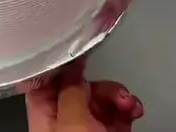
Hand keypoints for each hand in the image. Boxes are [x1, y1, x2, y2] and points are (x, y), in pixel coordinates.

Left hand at [26, 59, 143, 131]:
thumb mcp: (70, 121)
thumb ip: (71, 92)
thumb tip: (73, 71)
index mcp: (43, 111)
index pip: (47, 78)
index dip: (62, 64)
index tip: (78, 52)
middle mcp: (61, 118)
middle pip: (78, 87)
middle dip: (99, 84)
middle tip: (112, 91)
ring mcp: (84, 129)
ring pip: (100, 100)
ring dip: (117, 96)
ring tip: (127, 103)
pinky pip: (116, 116)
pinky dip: (126, 109)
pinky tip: (132, 110)